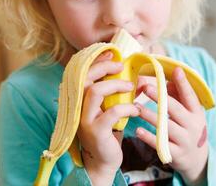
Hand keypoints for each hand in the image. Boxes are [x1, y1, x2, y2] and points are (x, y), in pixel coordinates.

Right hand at [78, 51, 139, 184]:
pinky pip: (111, 113)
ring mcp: (84, 119)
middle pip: (85, 79)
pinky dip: (127, 107)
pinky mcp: (95, 131)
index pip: (83, 75)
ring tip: (130, 87)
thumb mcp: (111, 110)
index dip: (96, 62)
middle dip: (104, 68)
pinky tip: (136, 109)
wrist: (103, 160)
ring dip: (115, 85)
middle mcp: (78, 107)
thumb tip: (137, 78)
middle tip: (120, 66)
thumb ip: (118, 95)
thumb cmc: (108, 132)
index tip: (111, 55)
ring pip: (95, 92)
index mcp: (81, 100)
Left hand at [135, 67, 207, 185]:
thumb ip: (178, 96)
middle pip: (176, 110)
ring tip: (136, 107)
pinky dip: (148, 137)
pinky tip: (137, 130)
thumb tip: (166, 79)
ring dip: (149, 116)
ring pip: (166, 126)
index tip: (176, 70)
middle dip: (161, 98)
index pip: (190, 96)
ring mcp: (185, 141)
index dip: (183, 83)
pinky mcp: (175, 154)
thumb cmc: (188, 128)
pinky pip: (160, 144)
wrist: (196, 158)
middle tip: (146, 88)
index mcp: (196, 113)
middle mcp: (192, 126)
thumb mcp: (189, 112)